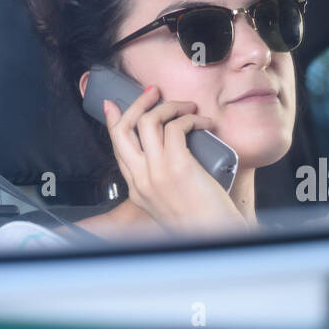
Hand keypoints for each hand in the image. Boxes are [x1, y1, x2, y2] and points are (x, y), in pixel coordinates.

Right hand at [101, 85, 248, 233]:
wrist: (214, 237)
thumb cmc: (201, 222)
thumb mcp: (170, 203)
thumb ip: (162, 181)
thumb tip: (174, 150)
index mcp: (136, 190)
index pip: (117, 148)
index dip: (114, 122)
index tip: (113, 104)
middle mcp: (141, 180)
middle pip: (124, 129)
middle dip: (136, 103)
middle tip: (153, 91)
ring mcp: (156, 172)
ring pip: (148, 121)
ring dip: (169, 106)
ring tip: (188, 107)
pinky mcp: (177, 166)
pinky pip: (176, 127)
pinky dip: (190, 118)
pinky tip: (204, 122)